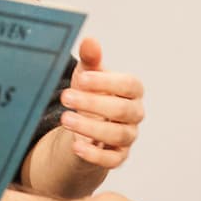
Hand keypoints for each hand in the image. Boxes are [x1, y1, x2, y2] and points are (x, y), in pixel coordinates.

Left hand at [59, 37, 144, 169]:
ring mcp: (128, 137)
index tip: (82, 78)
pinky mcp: (118, 157)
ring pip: (117, 134)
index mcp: (132, 91)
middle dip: (94, 103)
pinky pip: (112, 160)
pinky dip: (94, 154)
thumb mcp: (87, 76)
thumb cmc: (90, 94)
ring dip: (90, 127)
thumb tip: (89, 40)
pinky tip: (75, 145)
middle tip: (66, 97)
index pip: (129, 85)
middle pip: (123, 110)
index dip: (107, 82)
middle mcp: (135, 114)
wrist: (85, 126)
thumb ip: (90, 60)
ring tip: (65, 119)